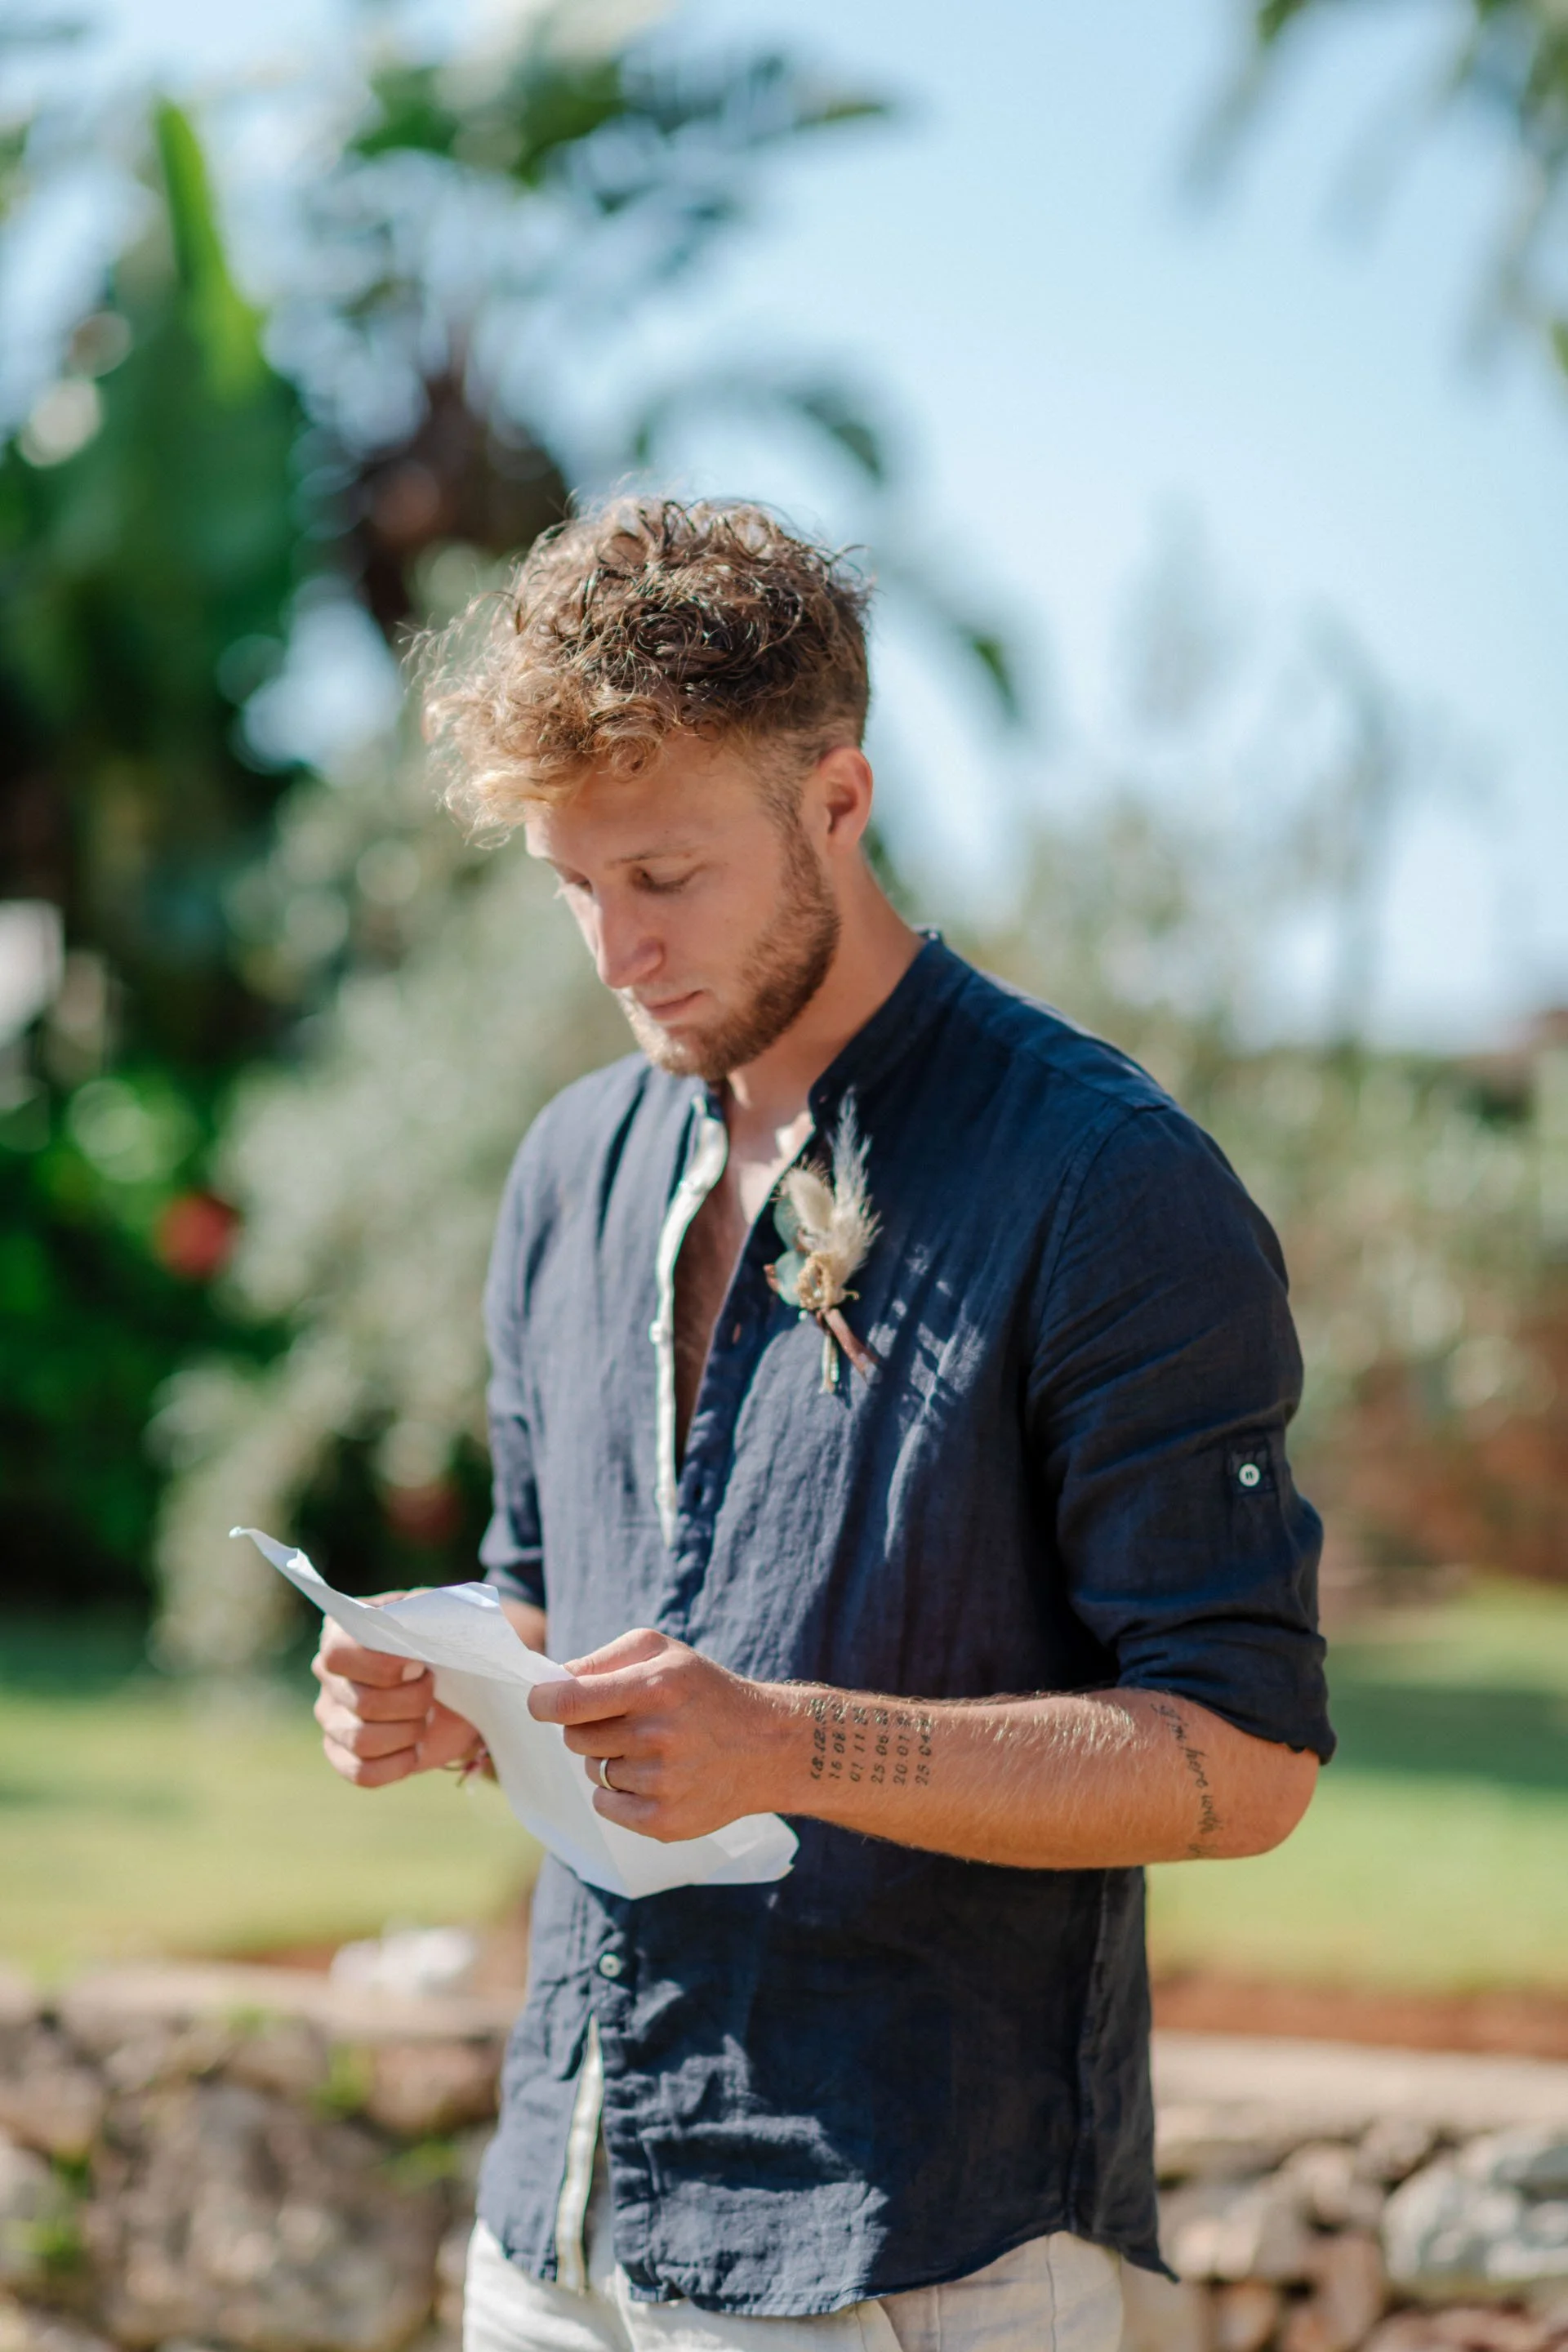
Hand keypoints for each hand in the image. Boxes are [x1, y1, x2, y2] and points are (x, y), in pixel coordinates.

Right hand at [312, 1601, 481, 1787]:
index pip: (338, 1653)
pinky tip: (416, 1748)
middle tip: (432, 1688)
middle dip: (412, 1701)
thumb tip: (410, 1623)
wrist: (460, 1686)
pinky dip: (398, 1764)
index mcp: (343, 1632)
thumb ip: (423, 1612)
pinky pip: (363, 1773)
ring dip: (408, 1732)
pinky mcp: (343, 1754)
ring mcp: (332, 1717)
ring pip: (362, 1740)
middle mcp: (329, 1675)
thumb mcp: (439, 1617)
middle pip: (362, 1702)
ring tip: (425, 1717)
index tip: (419, 1664)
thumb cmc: (444, 1643)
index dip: (382, 1665)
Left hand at [527, 1629, 791, 1840]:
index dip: (544, 1702)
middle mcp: (660, 1735)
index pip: (571, 1701)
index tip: (541, 1703)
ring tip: (651, 1749)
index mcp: (657, 1687)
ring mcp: (663, 1783)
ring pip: (592, 1771)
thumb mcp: (663, 1652)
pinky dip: (616, 1793)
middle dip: (587, 1727)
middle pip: (576, 1738)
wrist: (767, 1745)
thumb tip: (553, 1682)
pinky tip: (651, 1778)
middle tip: (625, 1721)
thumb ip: (605, 1659)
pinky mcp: (665, 1821)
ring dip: (608, 1759)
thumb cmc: (703, 1691)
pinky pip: (605, 1805)